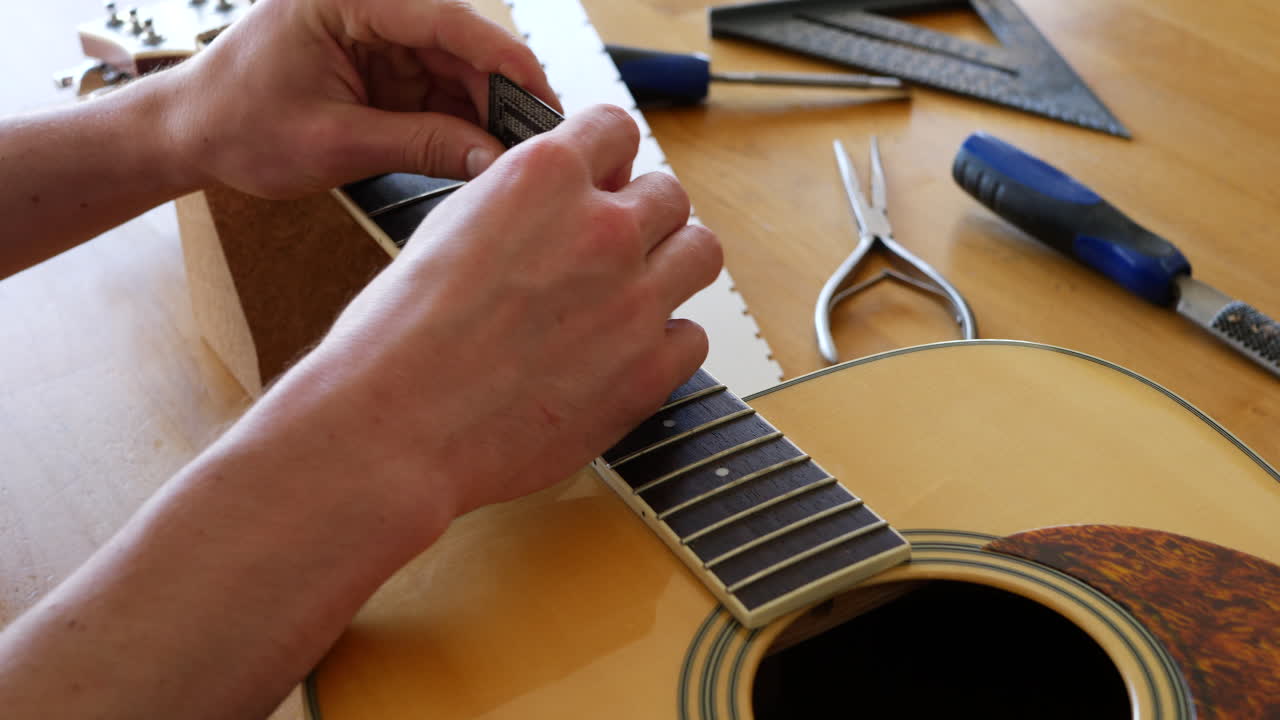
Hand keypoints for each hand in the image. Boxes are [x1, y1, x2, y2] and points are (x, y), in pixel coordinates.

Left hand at [164, 0, 559, 197]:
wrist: (189, 134)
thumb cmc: (238, 127)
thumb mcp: (336, 143)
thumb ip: (421, 144)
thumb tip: (494, 159)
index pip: (445, 19)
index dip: (504, 60)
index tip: (545, 100)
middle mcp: (366, 4)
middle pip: (458, 42)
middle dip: (501, 93)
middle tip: (542, 142)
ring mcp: (374, 32)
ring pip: (454, 67)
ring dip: (485, 111)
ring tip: (518, 155)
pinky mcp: (378, 62)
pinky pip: (435, 87)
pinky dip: (460, 120)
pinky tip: (484, 151)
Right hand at [257, 104, 721, 538]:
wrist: (395, 426)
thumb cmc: (400, 337)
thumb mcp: (451, 227)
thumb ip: (522, 204)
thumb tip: (559, 203)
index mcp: (544, 177)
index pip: (617, 128)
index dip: (611, 160)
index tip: (606, 183)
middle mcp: (601, 228)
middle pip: (670, 194)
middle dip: (644, 218)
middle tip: (615, 252)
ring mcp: (634, 300)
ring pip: (701, 253)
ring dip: (672, 268)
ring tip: (636, 295)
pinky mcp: (648, 371)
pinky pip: (692, 337)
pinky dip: (666, 344)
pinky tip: (626, 356)